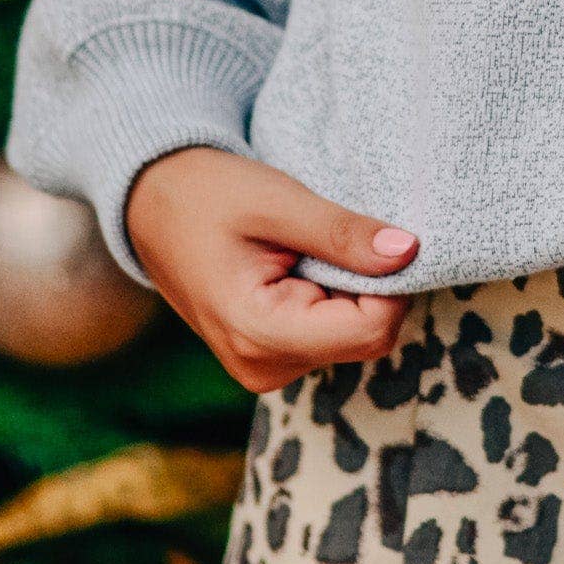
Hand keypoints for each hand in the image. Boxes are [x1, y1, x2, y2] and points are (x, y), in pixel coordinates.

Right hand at [125, 146, 417, 391]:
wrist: (154, 204)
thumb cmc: (209, 195)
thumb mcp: (279, 202)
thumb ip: (343, 233)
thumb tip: (409, 252)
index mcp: (260, 335)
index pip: (372, 329)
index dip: (390, 280)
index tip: (373, 234)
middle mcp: (263, 368)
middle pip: (368, 337)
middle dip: (372, 285)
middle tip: (335, 235)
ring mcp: (265, 368)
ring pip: (355, 336)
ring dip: (350, 288)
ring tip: (308, 247)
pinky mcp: (270, 356)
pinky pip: (332, 333)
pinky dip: (334, 296)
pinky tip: (303, 264)